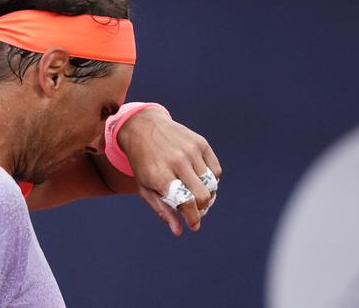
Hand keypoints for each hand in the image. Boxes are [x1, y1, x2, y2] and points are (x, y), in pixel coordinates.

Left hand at [117, 107, 221, 235]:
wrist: (143, 127)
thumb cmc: (143, 162)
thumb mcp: (144, 187)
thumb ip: (162, 209)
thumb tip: (179, 230)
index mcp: (160, 175)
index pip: (186, 203)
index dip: (193, 218)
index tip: (194, 225)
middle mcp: (177, 162)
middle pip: (203, 195)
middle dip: (202, 209)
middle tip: (197, 211)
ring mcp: (190, 151)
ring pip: (212, 183)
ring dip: (208, 195)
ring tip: (198, 196)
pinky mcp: (200, 143)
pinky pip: (216, 170)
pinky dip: (212, 180)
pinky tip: (201, 181)